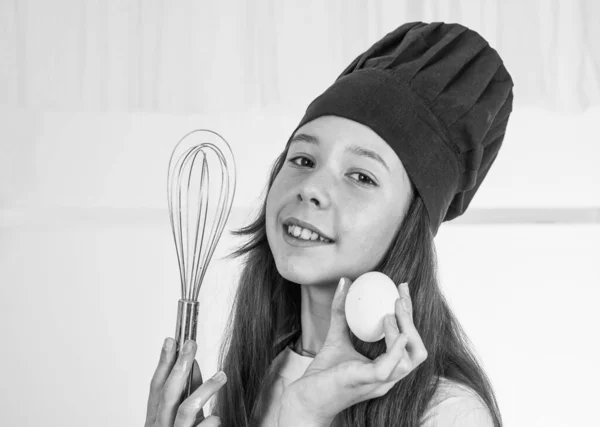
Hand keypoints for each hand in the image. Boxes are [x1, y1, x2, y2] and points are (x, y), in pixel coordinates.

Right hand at [144, 338, 225, 426]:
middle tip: (190, 345)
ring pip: (186, 408)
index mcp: (156, 417)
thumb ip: (188, 390)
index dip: (163, 363)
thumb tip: (192, 362)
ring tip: (221, 376)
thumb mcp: (182, 414)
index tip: (170, 341)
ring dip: (205, 389)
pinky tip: (216, 417)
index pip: (156, 386)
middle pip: (168, 393)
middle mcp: (160, 426)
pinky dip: (210, 421)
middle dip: (179, 366)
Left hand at [282, 278, 427, 422]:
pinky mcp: (366, 381)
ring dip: (403, 331)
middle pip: (417, 350)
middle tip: (400, 296)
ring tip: (390, 312)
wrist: (304, 399)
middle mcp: (388, 377)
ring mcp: (379, 382)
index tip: (402, 290)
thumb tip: (344, 282)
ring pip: (409, 359)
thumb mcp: (335, 337)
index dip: (409, 315)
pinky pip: (390, 366)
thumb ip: (341, 313)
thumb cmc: (323, 374)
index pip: (409, 342)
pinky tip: (393, 328)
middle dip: (412, 321)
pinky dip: (396, 346)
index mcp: (386, 368)